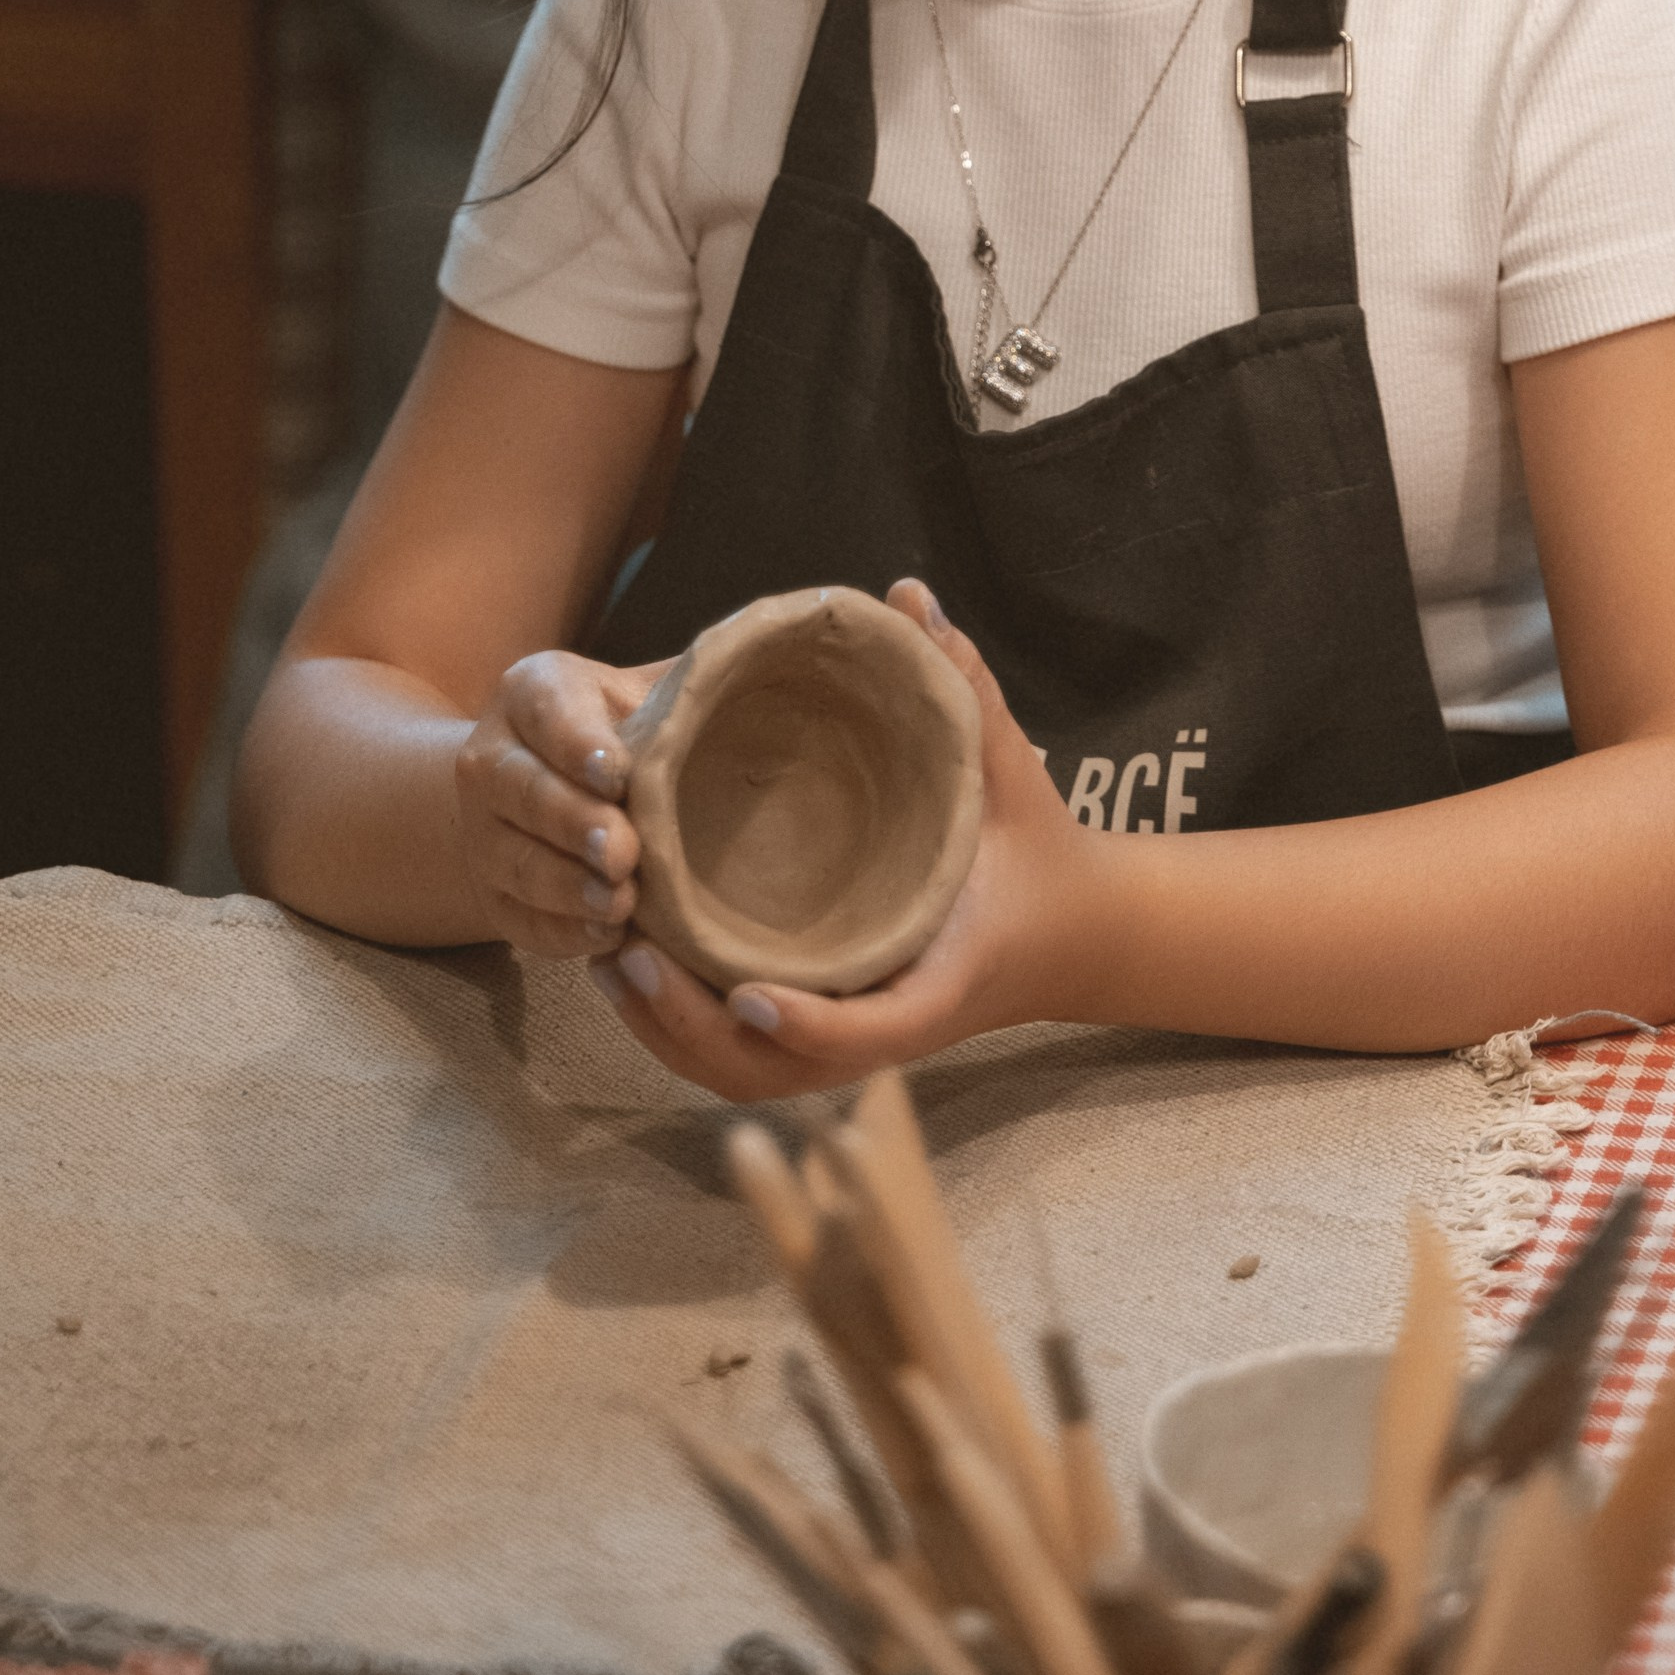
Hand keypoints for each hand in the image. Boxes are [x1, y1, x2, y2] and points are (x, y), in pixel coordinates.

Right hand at [453, 645, 667, 960]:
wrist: (528, 786)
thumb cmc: (611, 731)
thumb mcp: (635, 693)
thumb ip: (682, 686)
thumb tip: (759, 660)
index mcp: (530, 694)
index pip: (548, 712)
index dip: (579, 744)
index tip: (618, 774)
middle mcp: (492, 759)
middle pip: (525, 793)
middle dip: (574, 825)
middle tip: (622, 851)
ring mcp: (484, 832)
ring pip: (518, 863)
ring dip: (568, 889)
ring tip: (620, 905)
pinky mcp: (493, 893)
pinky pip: (520, 918)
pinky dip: (562, 933)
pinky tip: (605, 938)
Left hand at [590, 580, 1101, 1100]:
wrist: (1065, 932)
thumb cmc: (1032, 848)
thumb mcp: (1010, 768)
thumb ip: (967, 687)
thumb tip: (907, 597)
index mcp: (942, 978)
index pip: (873, 1030)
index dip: (809, 1026)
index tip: (749, 996)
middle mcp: (888, 1022)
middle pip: (779, 1070)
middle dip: (697, 1029)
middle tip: (630, 955)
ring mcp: (853, 1036)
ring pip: (749, 1076)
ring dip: (674, 1035)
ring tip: (610, 960)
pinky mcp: (828, 1032)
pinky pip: (745, 1060)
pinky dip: (684, 1036)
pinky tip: (633, 977)